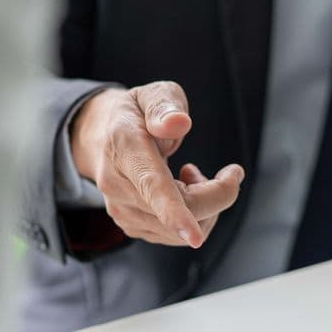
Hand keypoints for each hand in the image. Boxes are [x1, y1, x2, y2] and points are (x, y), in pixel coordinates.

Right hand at [70, 82, 244, 248]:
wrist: (101, 137)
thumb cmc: (136, 114)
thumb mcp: (151, 95)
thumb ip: (164, 106)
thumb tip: (179, 123)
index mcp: (124, 148)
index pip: (152, 186)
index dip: (176, 213)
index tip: (195, 237)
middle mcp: (118, 186)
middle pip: (184, 211)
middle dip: (218, 195)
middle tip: (230, 172)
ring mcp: (123, 212)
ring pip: (183, 231)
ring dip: (205, 206)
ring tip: (191, 175)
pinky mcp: (132, 227)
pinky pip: (176, 236)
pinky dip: (192, 218)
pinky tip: (181, 190)